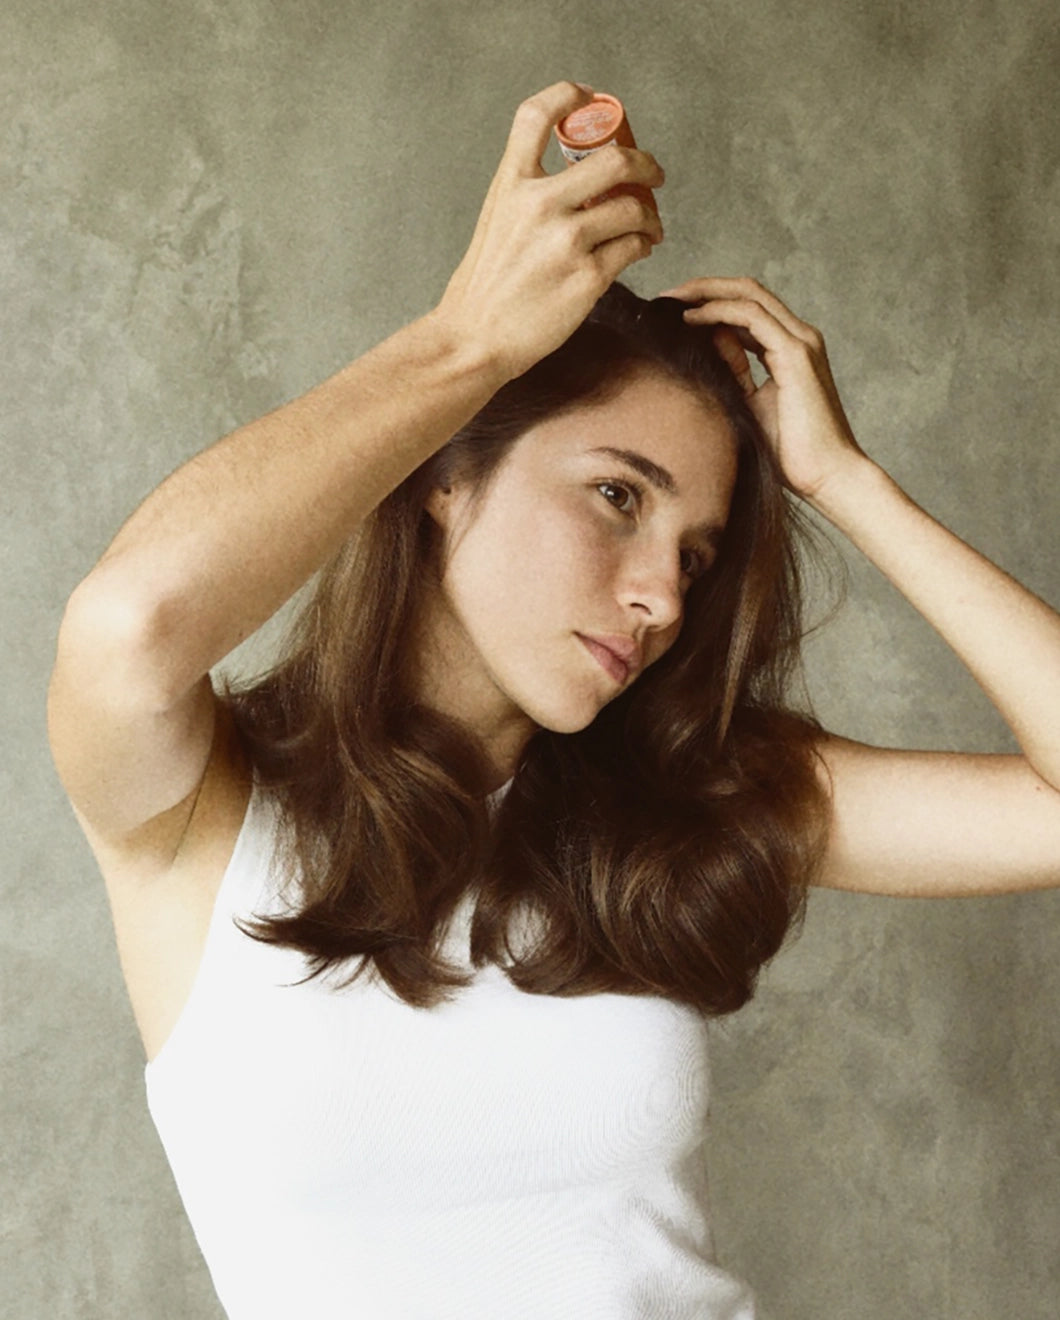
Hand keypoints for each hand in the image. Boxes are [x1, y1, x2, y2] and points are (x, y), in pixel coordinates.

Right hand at [434, 81, 665, 383]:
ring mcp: (567, 241)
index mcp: (511, 184)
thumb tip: (577, 183)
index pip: (538, 115)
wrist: (475, 338)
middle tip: (653, 174)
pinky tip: (638, 249)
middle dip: (645, 163)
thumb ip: (528, 194)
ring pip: (633, 208)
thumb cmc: (485, 287)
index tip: (592, 100)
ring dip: (651, 215)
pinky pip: (633, 247)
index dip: (570, 96)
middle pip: (614, 159)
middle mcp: (539, 205)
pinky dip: (643, 245)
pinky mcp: (588, 278)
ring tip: (650, 226)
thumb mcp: (495, 221)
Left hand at [656, 276, 867, 502]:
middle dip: (704, 287)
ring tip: (673, 300)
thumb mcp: (751, 405)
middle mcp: (799, 337)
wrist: (827, 477)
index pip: (748, 308)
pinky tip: (692, 318)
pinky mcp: (796, 354)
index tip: (674, 311)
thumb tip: (709, 346)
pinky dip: (719, 311)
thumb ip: (735, 373)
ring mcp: (801, 342)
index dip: (711, 302)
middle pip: (748, 291)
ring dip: (707, 293)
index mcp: (790, 349)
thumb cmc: (792, 452)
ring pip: (749, 295)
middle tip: (666, 296)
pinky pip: (752, 317)